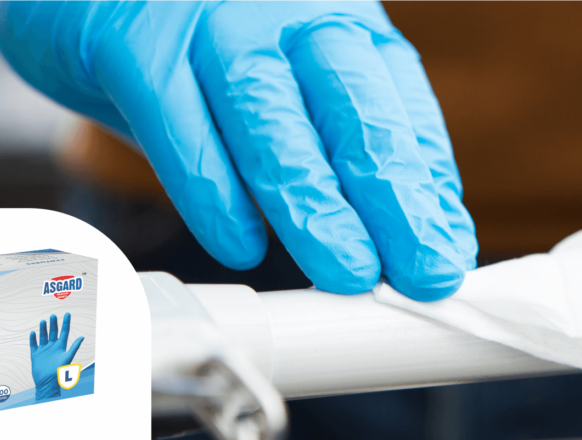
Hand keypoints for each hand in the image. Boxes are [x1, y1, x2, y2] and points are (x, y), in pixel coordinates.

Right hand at [0, 1, 476, 299]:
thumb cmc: (190, 49)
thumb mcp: (277, 84)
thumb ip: (329, 150)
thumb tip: (401, 236)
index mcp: (335, 20)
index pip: (399, 105)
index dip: (427, 185)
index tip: (447, 252)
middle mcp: (284, 11)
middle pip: (351, 108)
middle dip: (393, 199)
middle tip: (422, 270)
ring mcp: (211, 22)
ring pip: (272, 121)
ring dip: (314, 206)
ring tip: (348, 272)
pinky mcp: (134, 41)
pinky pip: (179, 126)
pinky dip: (212, 193)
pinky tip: (240, 244)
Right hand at [30, 313, 84, 399]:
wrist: (47, 382)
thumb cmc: (59, 371)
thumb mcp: (68, 357)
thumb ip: (74, 347)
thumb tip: (83, 337)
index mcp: (61, 347)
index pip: (64, 332)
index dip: (66, 323)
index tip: (67, 314)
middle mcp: (52, 347)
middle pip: (53, 333)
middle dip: (53, 324)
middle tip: (53, 316)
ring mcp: (43, 350)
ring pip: (43, 337)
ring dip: (43, 329)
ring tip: (43, 321)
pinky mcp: (35, 355)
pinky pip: (33, 345)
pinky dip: (33, 339)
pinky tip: (33, 333)